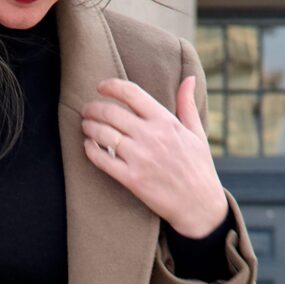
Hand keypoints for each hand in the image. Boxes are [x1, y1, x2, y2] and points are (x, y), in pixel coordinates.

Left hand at [81, 75, 226, 235]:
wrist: (198, 205)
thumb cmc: (198, 167)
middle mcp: (151, 136)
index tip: (101, 87)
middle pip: (111, 113)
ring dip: (89, 127)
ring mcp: (140, 158)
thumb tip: (188, 79)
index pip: (132, 93)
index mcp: (166, 121)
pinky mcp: (131, 179)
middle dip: (93, 108)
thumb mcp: (197, 133)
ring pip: (103, 134)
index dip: (111, 86)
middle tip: (87, 110)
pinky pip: (102, 160)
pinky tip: (88, 146)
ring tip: (86, 126)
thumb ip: (187, 104)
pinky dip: (90, 150)